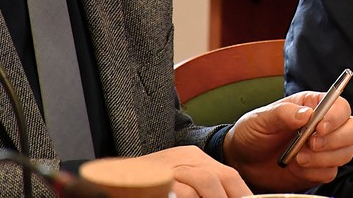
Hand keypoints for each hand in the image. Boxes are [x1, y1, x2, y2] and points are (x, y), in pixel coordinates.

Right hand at [135, 146, 251, 197]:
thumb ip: (201, 190)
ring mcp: (169, 166)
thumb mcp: (180, 182)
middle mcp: (184, 158)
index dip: (242, 193)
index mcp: (194, 158)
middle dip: (233, 197)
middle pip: (221, 176)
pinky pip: (180, 190)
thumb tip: (231, 197)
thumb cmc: (146, 185)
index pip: (228, 175)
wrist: (110, 177)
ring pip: (204, 181)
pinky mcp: (154, 176)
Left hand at [222, 92, 352, 191]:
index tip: (320, 128)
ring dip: (323, 158)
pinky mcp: (320, 169)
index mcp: (313, 105)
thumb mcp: (261, 119)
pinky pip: (331, 172)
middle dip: (336, 139)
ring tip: (298, 158)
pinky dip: (314, 173)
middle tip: (311, 144)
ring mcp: (324, 148)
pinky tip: (296, 168)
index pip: (341, 106)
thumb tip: (306, 114)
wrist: (243, 160)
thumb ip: (283, 114)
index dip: (336, 117)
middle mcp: (324, 125)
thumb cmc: (253, 132)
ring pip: (346, 153)